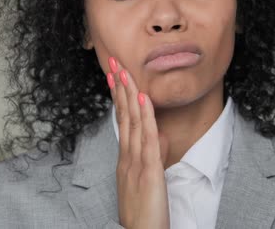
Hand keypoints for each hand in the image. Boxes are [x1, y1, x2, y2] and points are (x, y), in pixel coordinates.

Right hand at [107, 57, 169, 228]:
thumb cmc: (144, 212)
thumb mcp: (146, 179)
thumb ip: (152, 155)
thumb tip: (159, 135)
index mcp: (126, 159)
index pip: (123, 121)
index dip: (120, 97)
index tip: (117, 76)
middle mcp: (127, 157)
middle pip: (123, 116)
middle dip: (120, 88)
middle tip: (115, 62)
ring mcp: (135, 163)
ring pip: (132, 122)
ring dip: (129, 94)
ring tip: (125, 70)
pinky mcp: (148, 171)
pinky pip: (146, 139)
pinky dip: (145, 116)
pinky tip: (143, 98)